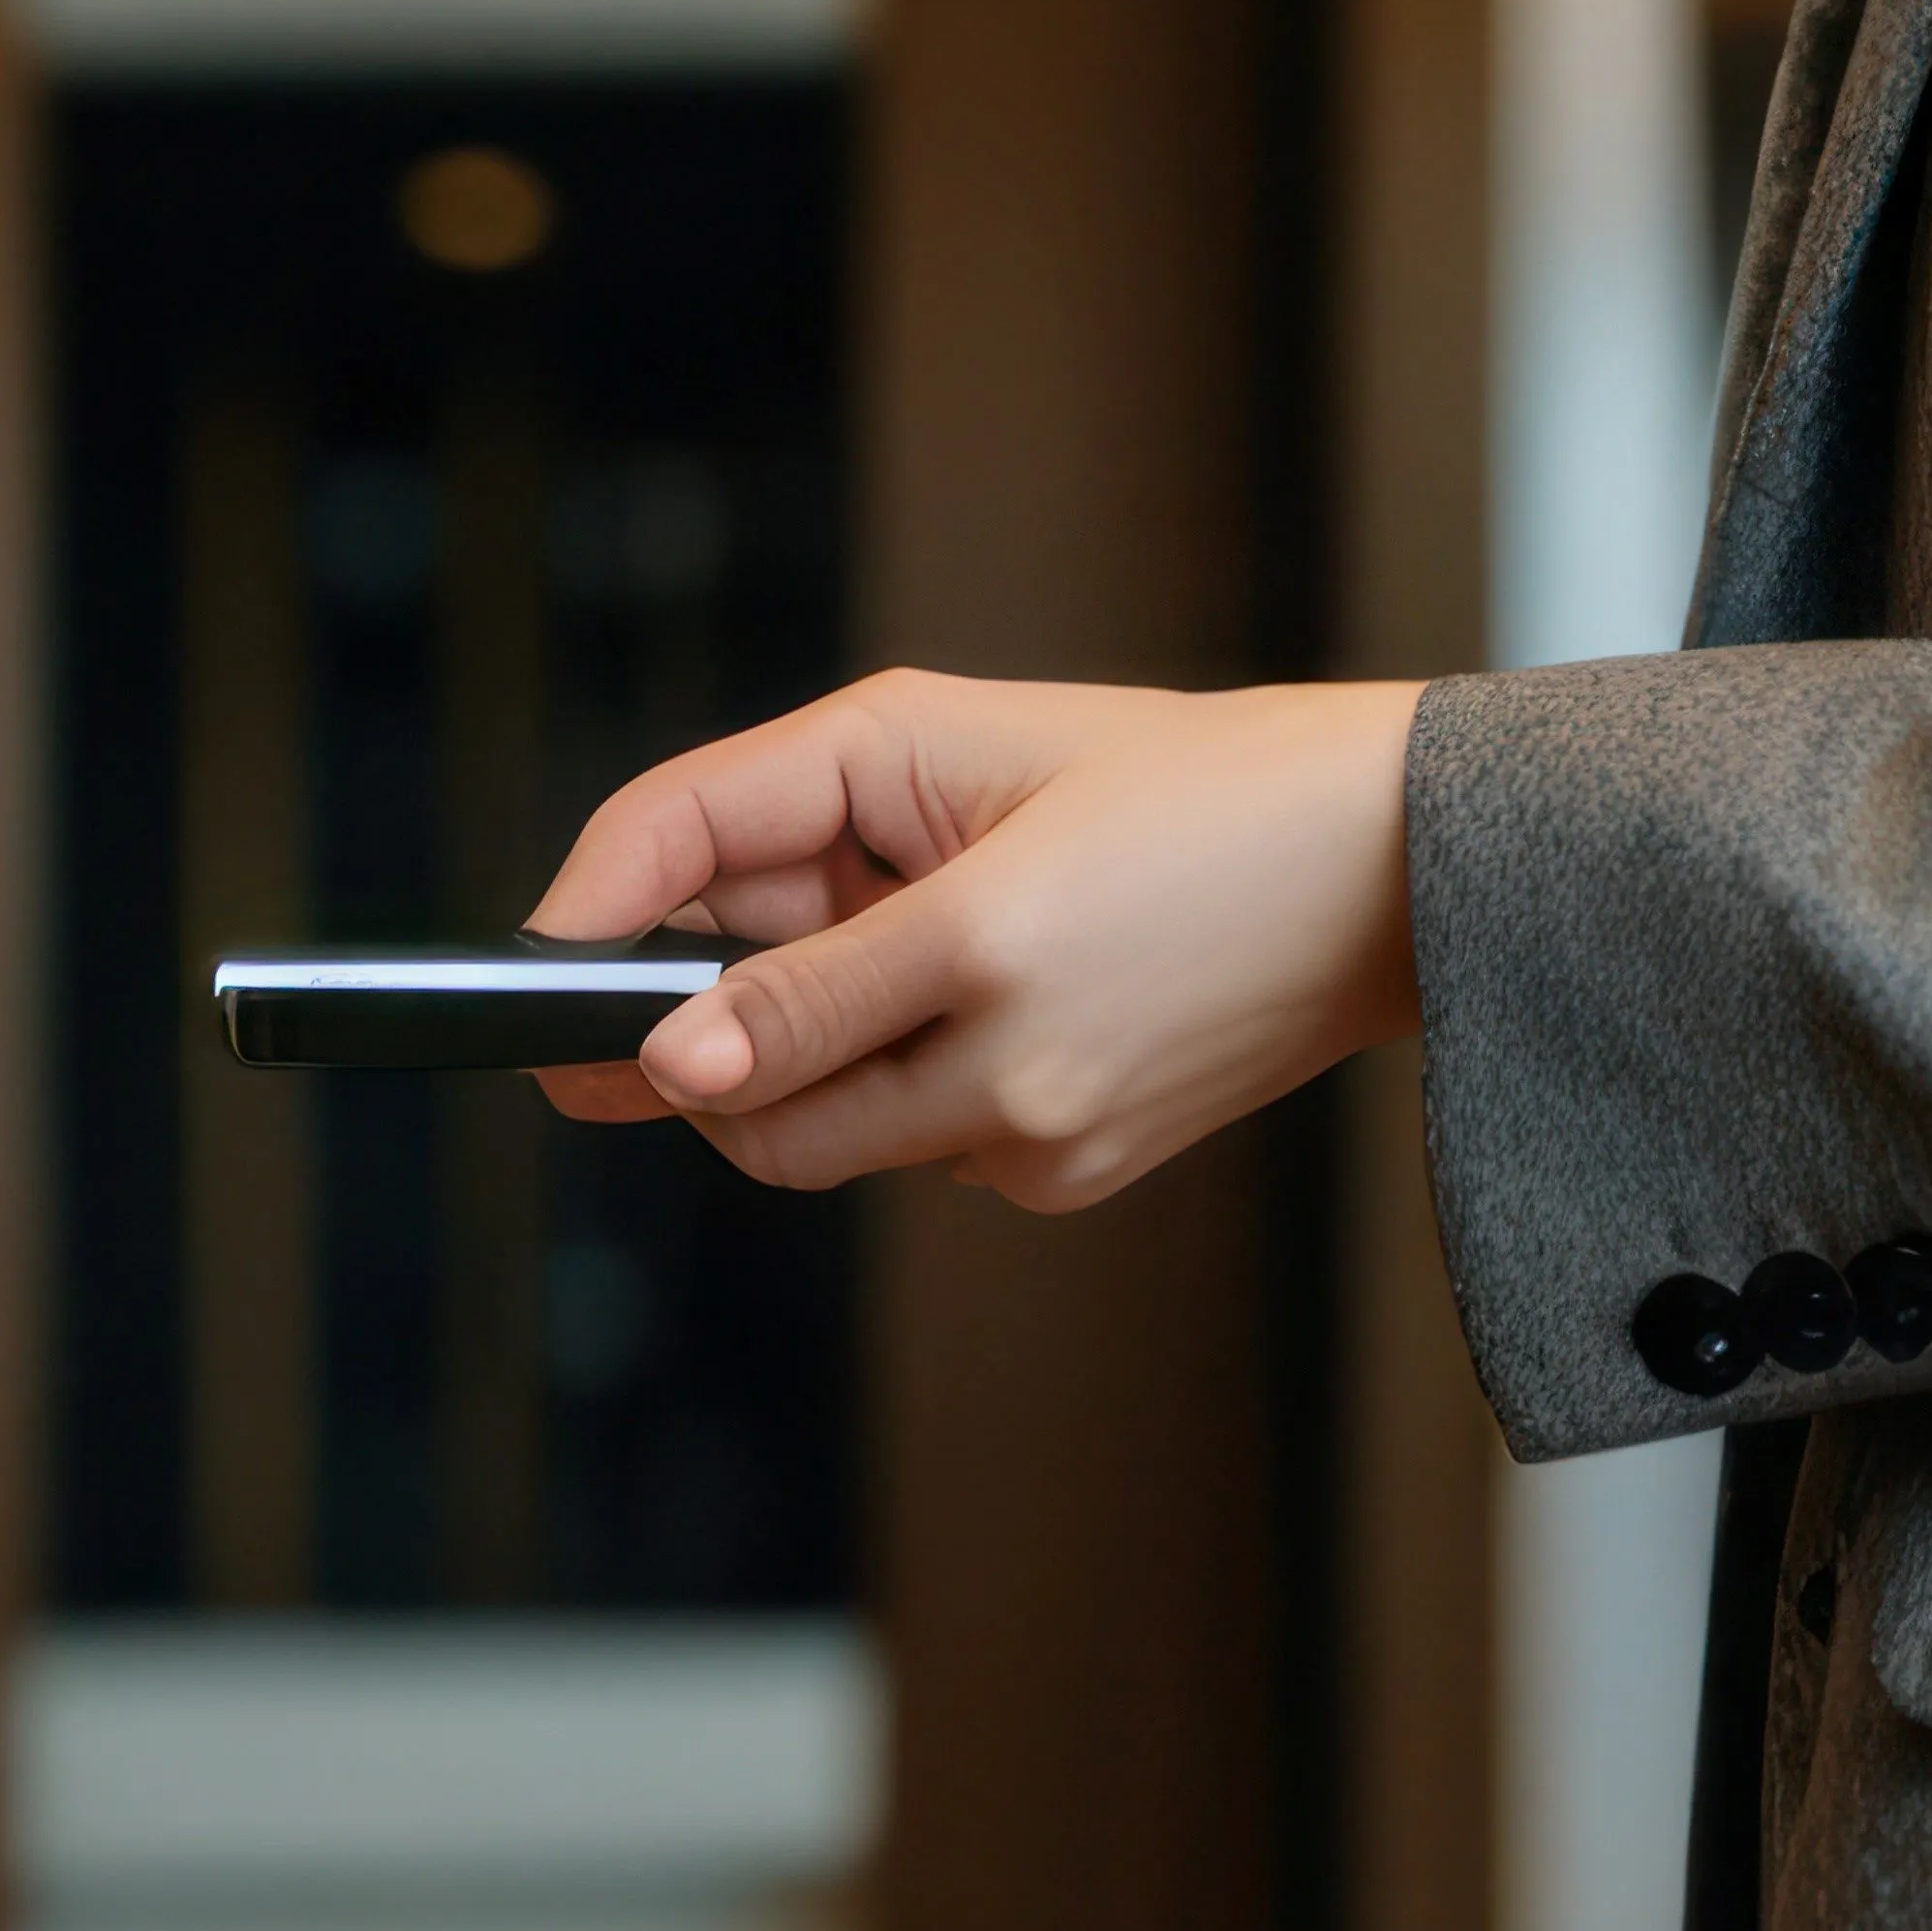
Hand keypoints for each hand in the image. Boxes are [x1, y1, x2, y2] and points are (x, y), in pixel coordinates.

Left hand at [524, 670, 1425, 1206]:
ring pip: (828, 1137)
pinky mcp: (1067, 1180)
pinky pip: (915, 1143)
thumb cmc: (1179, 776)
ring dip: (798, 1057)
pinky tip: (965, 987)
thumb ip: (776, 861)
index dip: (622, 1007)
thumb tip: (668, 1044)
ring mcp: (1044, 1149)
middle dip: (690, 1051)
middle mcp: (1013, 1076)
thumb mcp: (957, 750)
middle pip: (757, 1118)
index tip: (543, 991)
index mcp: (987, 944)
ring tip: (864, 935)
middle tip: (642, 984)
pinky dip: (898, 1073)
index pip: (746, 1017)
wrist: (1389, 870)